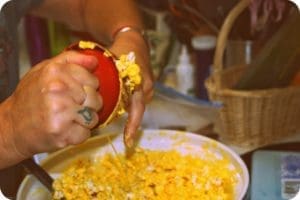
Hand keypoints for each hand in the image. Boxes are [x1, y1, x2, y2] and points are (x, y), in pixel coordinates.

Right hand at [4, 51, 101, 157]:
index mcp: (55, 71)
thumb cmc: (31, 96)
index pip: (94, 80)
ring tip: (67, 118)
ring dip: (84, 121)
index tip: (74, 92)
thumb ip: (71, 60)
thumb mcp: (45, 69)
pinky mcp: (61, 132)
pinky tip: (64, 129)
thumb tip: (95, 61)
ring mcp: (60, 111)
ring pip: (93, 118)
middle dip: (88, 105)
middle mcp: (57, 89)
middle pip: (96, 99)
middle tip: (70, 107)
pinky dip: (77, 134)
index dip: (88, 88)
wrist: (12, 125)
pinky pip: (85, 134)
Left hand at [109, 30, 153, 146]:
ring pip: (138, 106)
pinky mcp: (148, 88)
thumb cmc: (120, 51)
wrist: (134, 42)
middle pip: (137, 109)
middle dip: (131, 123)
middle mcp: (147, 87)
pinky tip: (127, 117)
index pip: (137, 107)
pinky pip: (140, 102)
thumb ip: (100, 77)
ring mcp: (149, 88)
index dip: (132, 125)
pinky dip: (133, 109)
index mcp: (139, 81)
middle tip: (125, 139)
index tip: (128, 140)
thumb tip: (83, 94)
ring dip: (131, 116)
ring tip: (126, 131)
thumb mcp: (109, 62)